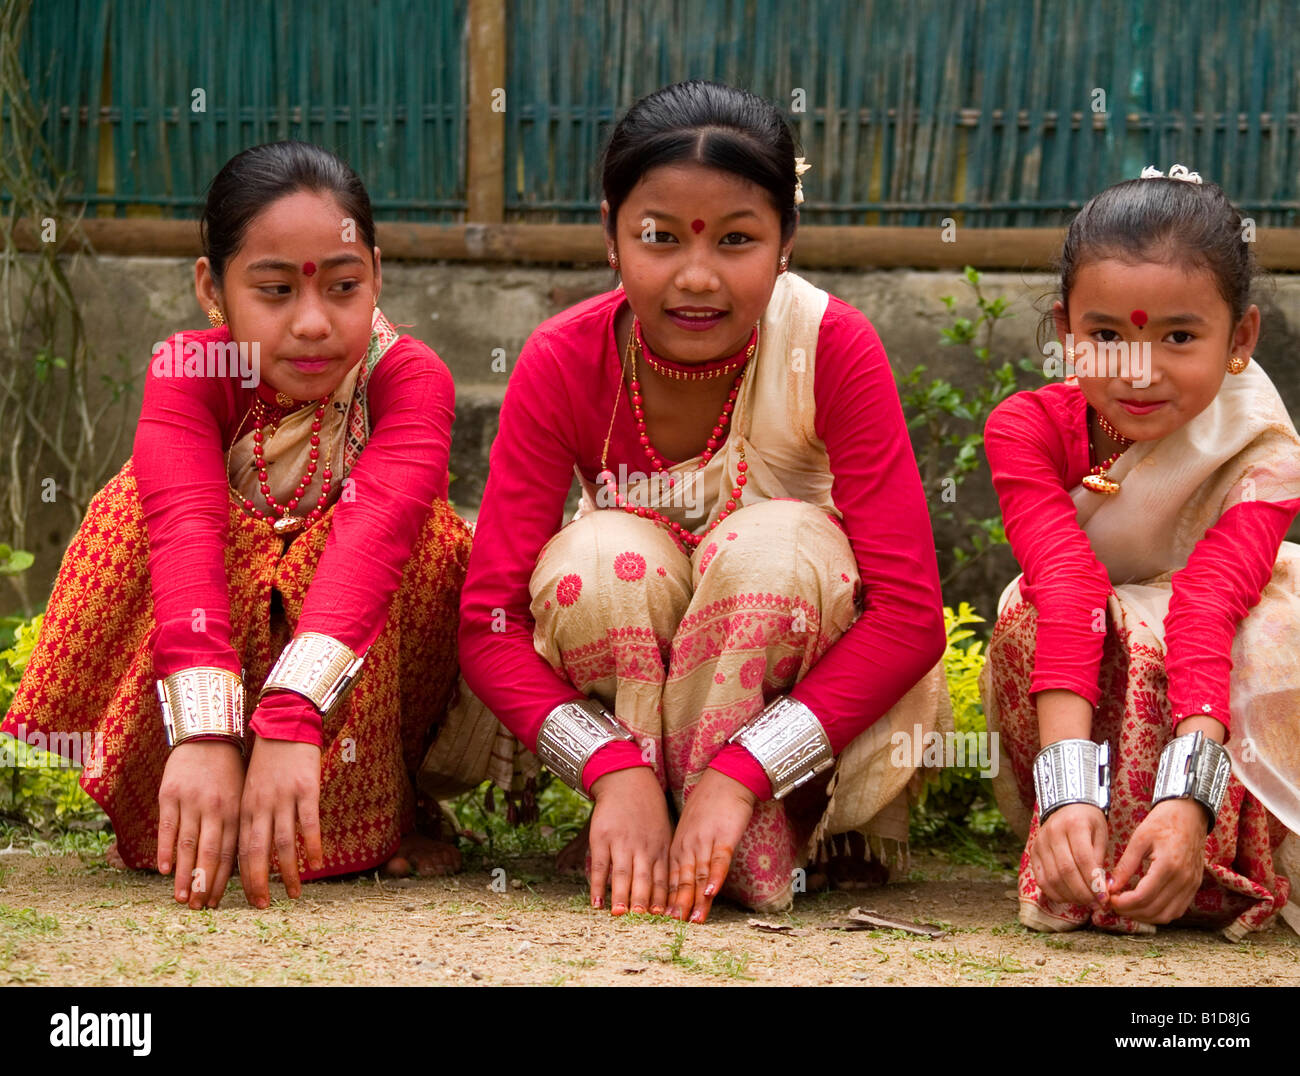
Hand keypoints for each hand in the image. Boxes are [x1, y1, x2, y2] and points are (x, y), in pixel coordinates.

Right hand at [157, 740, 244, 908]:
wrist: (209, 734)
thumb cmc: (229, 771)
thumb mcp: (240, 795)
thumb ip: (235, 826)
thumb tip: (237, 863)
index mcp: (235, 811)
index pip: (230, 852)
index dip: (222, 880)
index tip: (216, 903)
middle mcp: (215, 808)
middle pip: (210, 852)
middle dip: (204, 883)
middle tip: (197, 908)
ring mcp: (192, 801)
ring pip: (187, 844)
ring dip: (183, 874)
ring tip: (180, 898)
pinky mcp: (170, 793)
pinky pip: (167, 826)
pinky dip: (165, 849)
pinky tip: (163, 869)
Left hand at [238, 737, 322, 908]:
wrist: (284, 721)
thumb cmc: (267, 758)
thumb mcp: (250, 787)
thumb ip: (252, 816)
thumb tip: (252, 848)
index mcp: (244, 807)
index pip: (239, 851)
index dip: (241, 878)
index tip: (246, 899)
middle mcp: (261, 806)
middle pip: (257, 853)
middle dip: (258, 883)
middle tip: (264, 905)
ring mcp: (284, 798)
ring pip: (284, 843)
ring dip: (288, 872)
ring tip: (294, 894)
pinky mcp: (307, 789)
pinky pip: (309, 824)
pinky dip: (313, 846)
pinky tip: (318, 864)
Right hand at [587, 767, 671, 915]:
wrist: (627, 781)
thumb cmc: (648, 811)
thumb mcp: (664, 832)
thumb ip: (664, 859)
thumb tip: (669, 891)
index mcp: (660, 848)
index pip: (663, 879)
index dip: (662, 900)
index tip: (663, 919)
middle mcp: (642, 848)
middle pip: (644, 879)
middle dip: (643, 901)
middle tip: (641, 922)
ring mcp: (621, 842)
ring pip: (622, 874)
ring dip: (620, 896)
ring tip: (619, 915)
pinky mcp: (602, 838)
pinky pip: (601, 865)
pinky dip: (597, 885)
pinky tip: (596, 903)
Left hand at [667, 769, 755, 922]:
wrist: (726, 779)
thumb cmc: (709, 807)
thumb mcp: (691, 832)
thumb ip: (686, 854)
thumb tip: (683, 878)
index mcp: (679, 848)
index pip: (671, 881)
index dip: (667, 902)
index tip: (660, 922)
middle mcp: (688, 847)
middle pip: (681, 882)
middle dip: (677, 906)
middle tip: (669, 928)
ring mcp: (705, 842)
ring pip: (698, 876)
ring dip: (694, 899)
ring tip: (691, 921)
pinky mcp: (723, 837)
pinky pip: (719, 860)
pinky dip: (715, 877)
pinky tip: (711, 892)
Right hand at [1031, 803, 1109, 909]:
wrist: (1066, 806)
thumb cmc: (1089, 822)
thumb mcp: (1100, 835)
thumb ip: (1099, 860)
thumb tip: (1100, 890)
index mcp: (1074, 824)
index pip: (1083, 858)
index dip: (1093, 882)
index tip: (1104, 897)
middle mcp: (1052, 832)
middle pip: (1066, 871)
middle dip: (1083, 892)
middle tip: (1096, 903)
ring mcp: (1040, 843)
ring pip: (1052, 878)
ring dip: (1070, 896)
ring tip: (1085, 901)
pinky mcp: (1033, 853)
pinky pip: (1041, 880)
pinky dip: (1055, 893)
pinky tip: (1069, 897)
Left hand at [1108, 798, 1207, 923]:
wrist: (1190, 814)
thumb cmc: (1163, 822)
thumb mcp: (1139, 839)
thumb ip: (1126, 865)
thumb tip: (1110, 886)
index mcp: (1168, 865)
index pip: (1143, 896)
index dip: (1123, 903)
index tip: (1109, 899)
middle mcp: (1183, 879)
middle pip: (1154, 910)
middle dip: (1130, 912)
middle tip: (1113, 904)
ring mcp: (1191, 885)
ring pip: (1167, 916)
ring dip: (1144, 916)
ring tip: (1126, 906)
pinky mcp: (1194, 886)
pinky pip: (1177, 910)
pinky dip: (1159, 913)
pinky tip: (1143, 905)